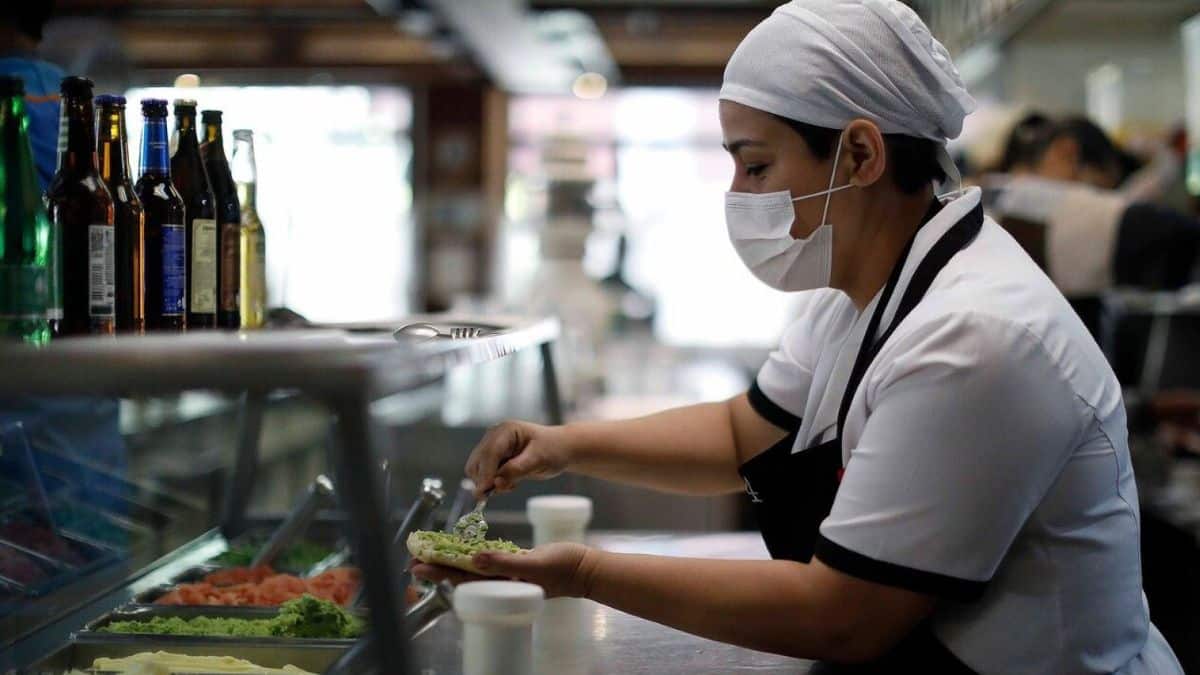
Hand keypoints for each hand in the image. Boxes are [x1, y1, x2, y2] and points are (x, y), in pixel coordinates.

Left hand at [411, 542, 595, 598]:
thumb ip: (504, 563)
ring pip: (473, 568)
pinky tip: (464, 552)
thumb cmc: (563, 568)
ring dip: (452, 561)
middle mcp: (501, 580)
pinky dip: (473, 557)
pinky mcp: (516, 564)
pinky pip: (489, 561)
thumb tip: (473, 560)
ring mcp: (508, 574)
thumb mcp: (534, 565)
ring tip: (431, 556)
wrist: (585, 568)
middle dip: (438, 567)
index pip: (463, 578)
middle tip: (414, 562)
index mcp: (502, 583)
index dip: (440, 571)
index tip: (418, 567)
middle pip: (462, 574)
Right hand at [465, 421, 572, 496]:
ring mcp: (493, 448)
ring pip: (477, 471)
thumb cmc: (554, 449)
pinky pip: (485, 475)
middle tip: (504, 489)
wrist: (561, 449)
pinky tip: (511, 483)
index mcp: (505, 431)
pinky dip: (493, 484)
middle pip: (477, 462)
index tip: (485, 491)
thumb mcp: (539, 459)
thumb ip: (517, 470)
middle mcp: (494, 437)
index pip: (489, 453)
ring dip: (489, 483)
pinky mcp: (495, 459)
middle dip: (486, 479)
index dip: (486, 473)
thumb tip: (496, 483)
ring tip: (512, 485)